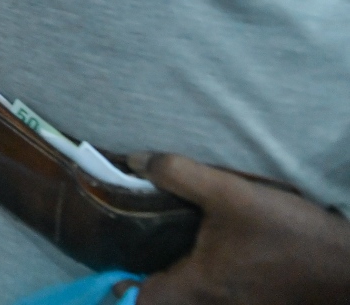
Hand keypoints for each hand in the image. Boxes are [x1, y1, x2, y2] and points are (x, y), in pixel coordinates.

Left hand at [135, 153, 349, 304]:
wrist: (349, 266)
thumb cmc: (289, 233)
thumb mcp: (232, 193)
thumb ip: (179, 174)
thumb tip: (134, 161)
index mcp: (199, 286)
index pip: (144, 300)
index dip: (126, 283)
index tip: (123, 252)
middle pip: (166, 299)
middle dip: (152, 273)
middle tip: (145, 239)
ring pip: (192, 298)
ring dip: (180, 274)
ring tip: (174, 240)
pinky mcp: (257, 304)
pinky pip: (217, 295)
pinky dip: (206, 277)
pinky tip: (212, 249)